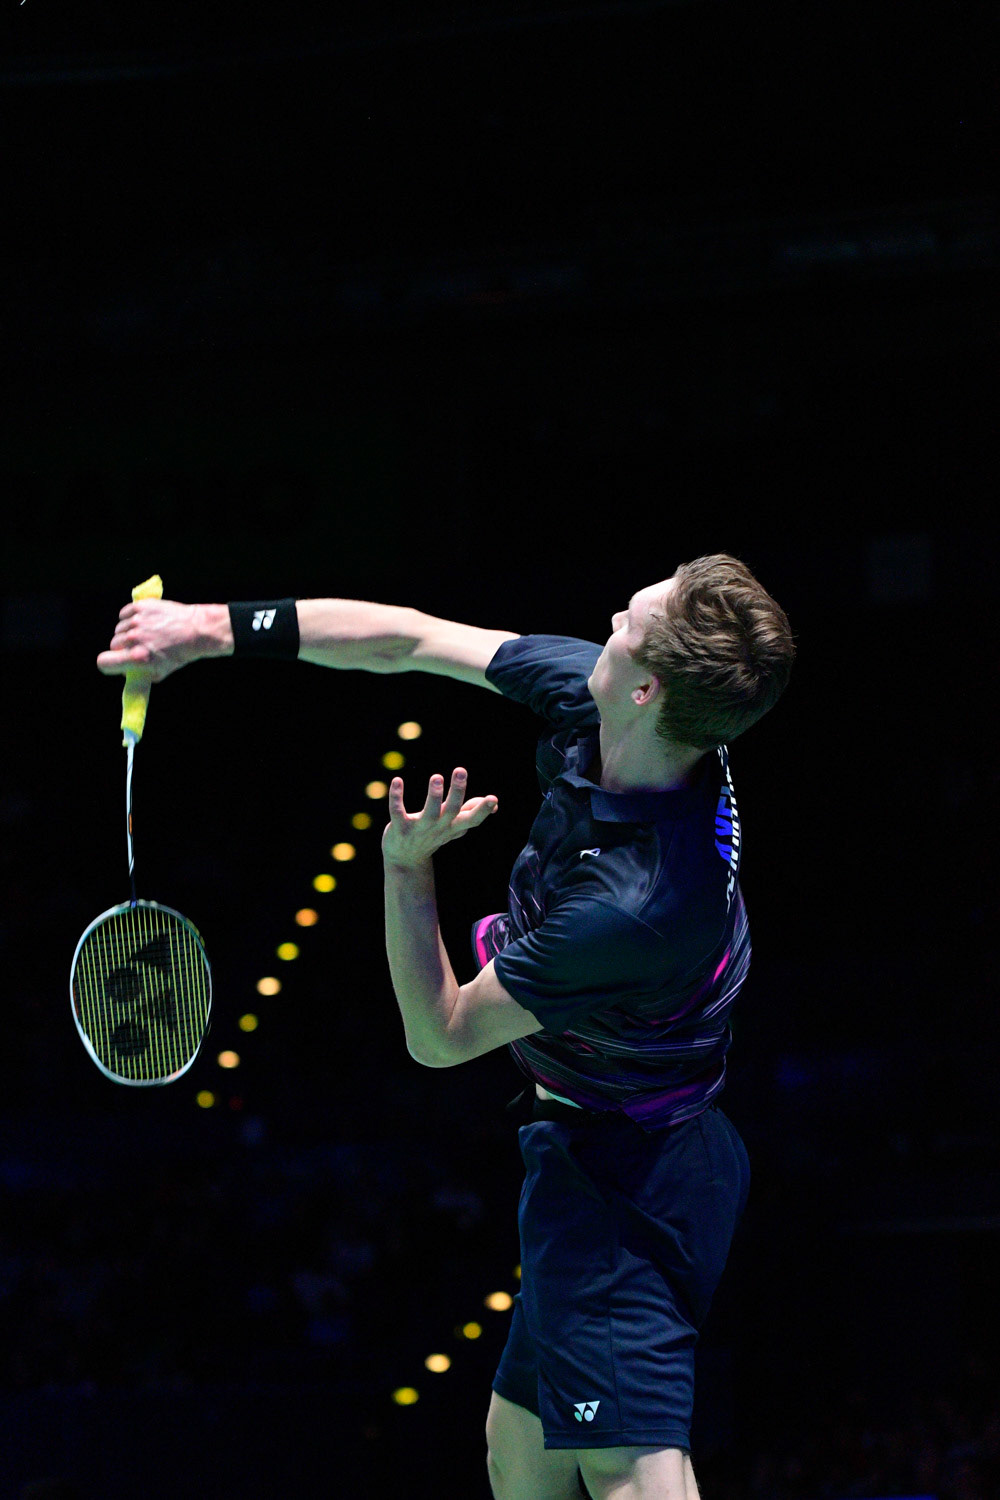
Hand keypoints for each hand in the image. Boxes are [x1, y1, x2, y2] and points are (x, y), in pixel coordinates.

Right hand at [96, 600, 224, 681]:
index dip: (108, 662)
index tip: (115, 661)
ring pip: (119, 629)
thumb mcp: (160, 672)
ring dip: (128, 632)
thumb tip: (124, 673)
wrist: (197, 630)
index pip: (104, 662)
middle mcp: (134, 639)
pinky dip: (130, 618)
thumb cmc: (180, 653)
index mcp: (137, 658)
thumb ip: (139, 675)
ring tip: (147, 633)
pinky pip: (124, 614)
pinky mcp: (141, 607)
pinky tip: (143, 622)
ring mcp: (137, 621)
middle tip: (140, 646)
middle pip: (114, 644)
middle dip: (124, 648)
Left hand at [382, 768, 497, 868]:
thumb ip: (471, 813)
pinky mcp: (400, 829)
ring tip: (437, 776)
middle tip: (461, 770)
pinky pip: (397, 812)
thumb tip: (495, 804)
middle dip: (457, 791)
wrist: (405, 861)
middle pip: (452, 811)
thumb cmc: (432, 837)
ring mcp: (419, 830)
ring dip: (434, 794)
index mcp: (453, 826)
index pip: (472, 820)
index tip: (493, 798)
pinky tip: (397, 780)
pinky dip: (396, 797)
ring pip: (429, 813)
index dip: (483, 810)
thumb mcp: (454, 827)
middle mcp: (439, 828)